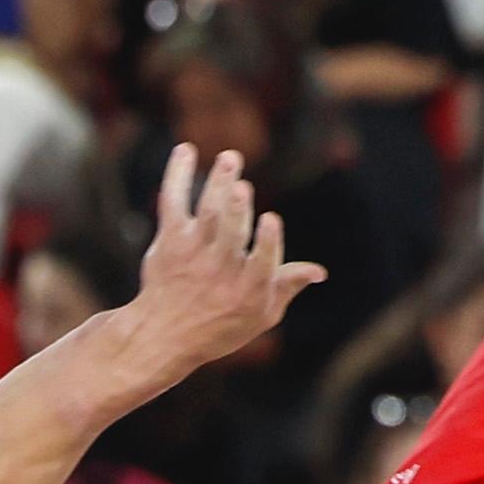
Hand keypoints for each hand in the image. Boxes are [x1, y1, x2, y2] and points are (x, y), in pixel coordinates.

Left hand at [132, 147, 327, 374]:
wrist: (164, 334)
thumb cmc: (221, 326)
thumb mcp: (262, 316)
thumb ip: (287, 287)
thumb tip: (319, 270)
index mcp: (248, 289)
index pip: (260, 263)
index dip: (267, 241)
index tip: (272, 220)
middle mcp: (219, 269)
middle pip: (229, 233)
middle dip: (236, 208)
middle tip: (241, 185)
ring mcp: (192, 252)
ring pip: (207, 213)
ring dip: (218, 184)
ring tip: (230, 158)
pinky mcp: (169, 239)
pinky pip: (173, 202)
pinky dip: (177, 175)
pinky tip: (185, 150)